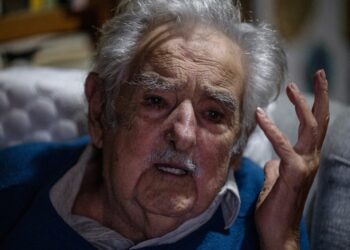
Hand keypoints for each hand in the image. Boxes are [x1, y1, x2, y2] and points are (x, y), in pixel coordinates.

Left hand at [254, 70, 329, 249]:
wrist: (277, 232)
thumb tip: (270, 159)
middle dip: (321, 95)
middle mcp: (310, 158)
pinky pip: (283, 146)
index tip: (309, 86)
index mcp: (305, 158)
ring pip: (310, 128)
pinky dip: (272, 129)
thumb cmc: (275, 207)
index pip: (315, 126)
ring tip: (292, 86)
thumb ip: (275, 167)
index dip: (315, 105)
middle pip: (321, 120)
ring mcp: (304, 165)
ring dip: (302, 105)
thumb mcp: (274, 180)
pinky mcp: (293, 173)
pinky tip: (260, 115)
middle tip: (318, 73)